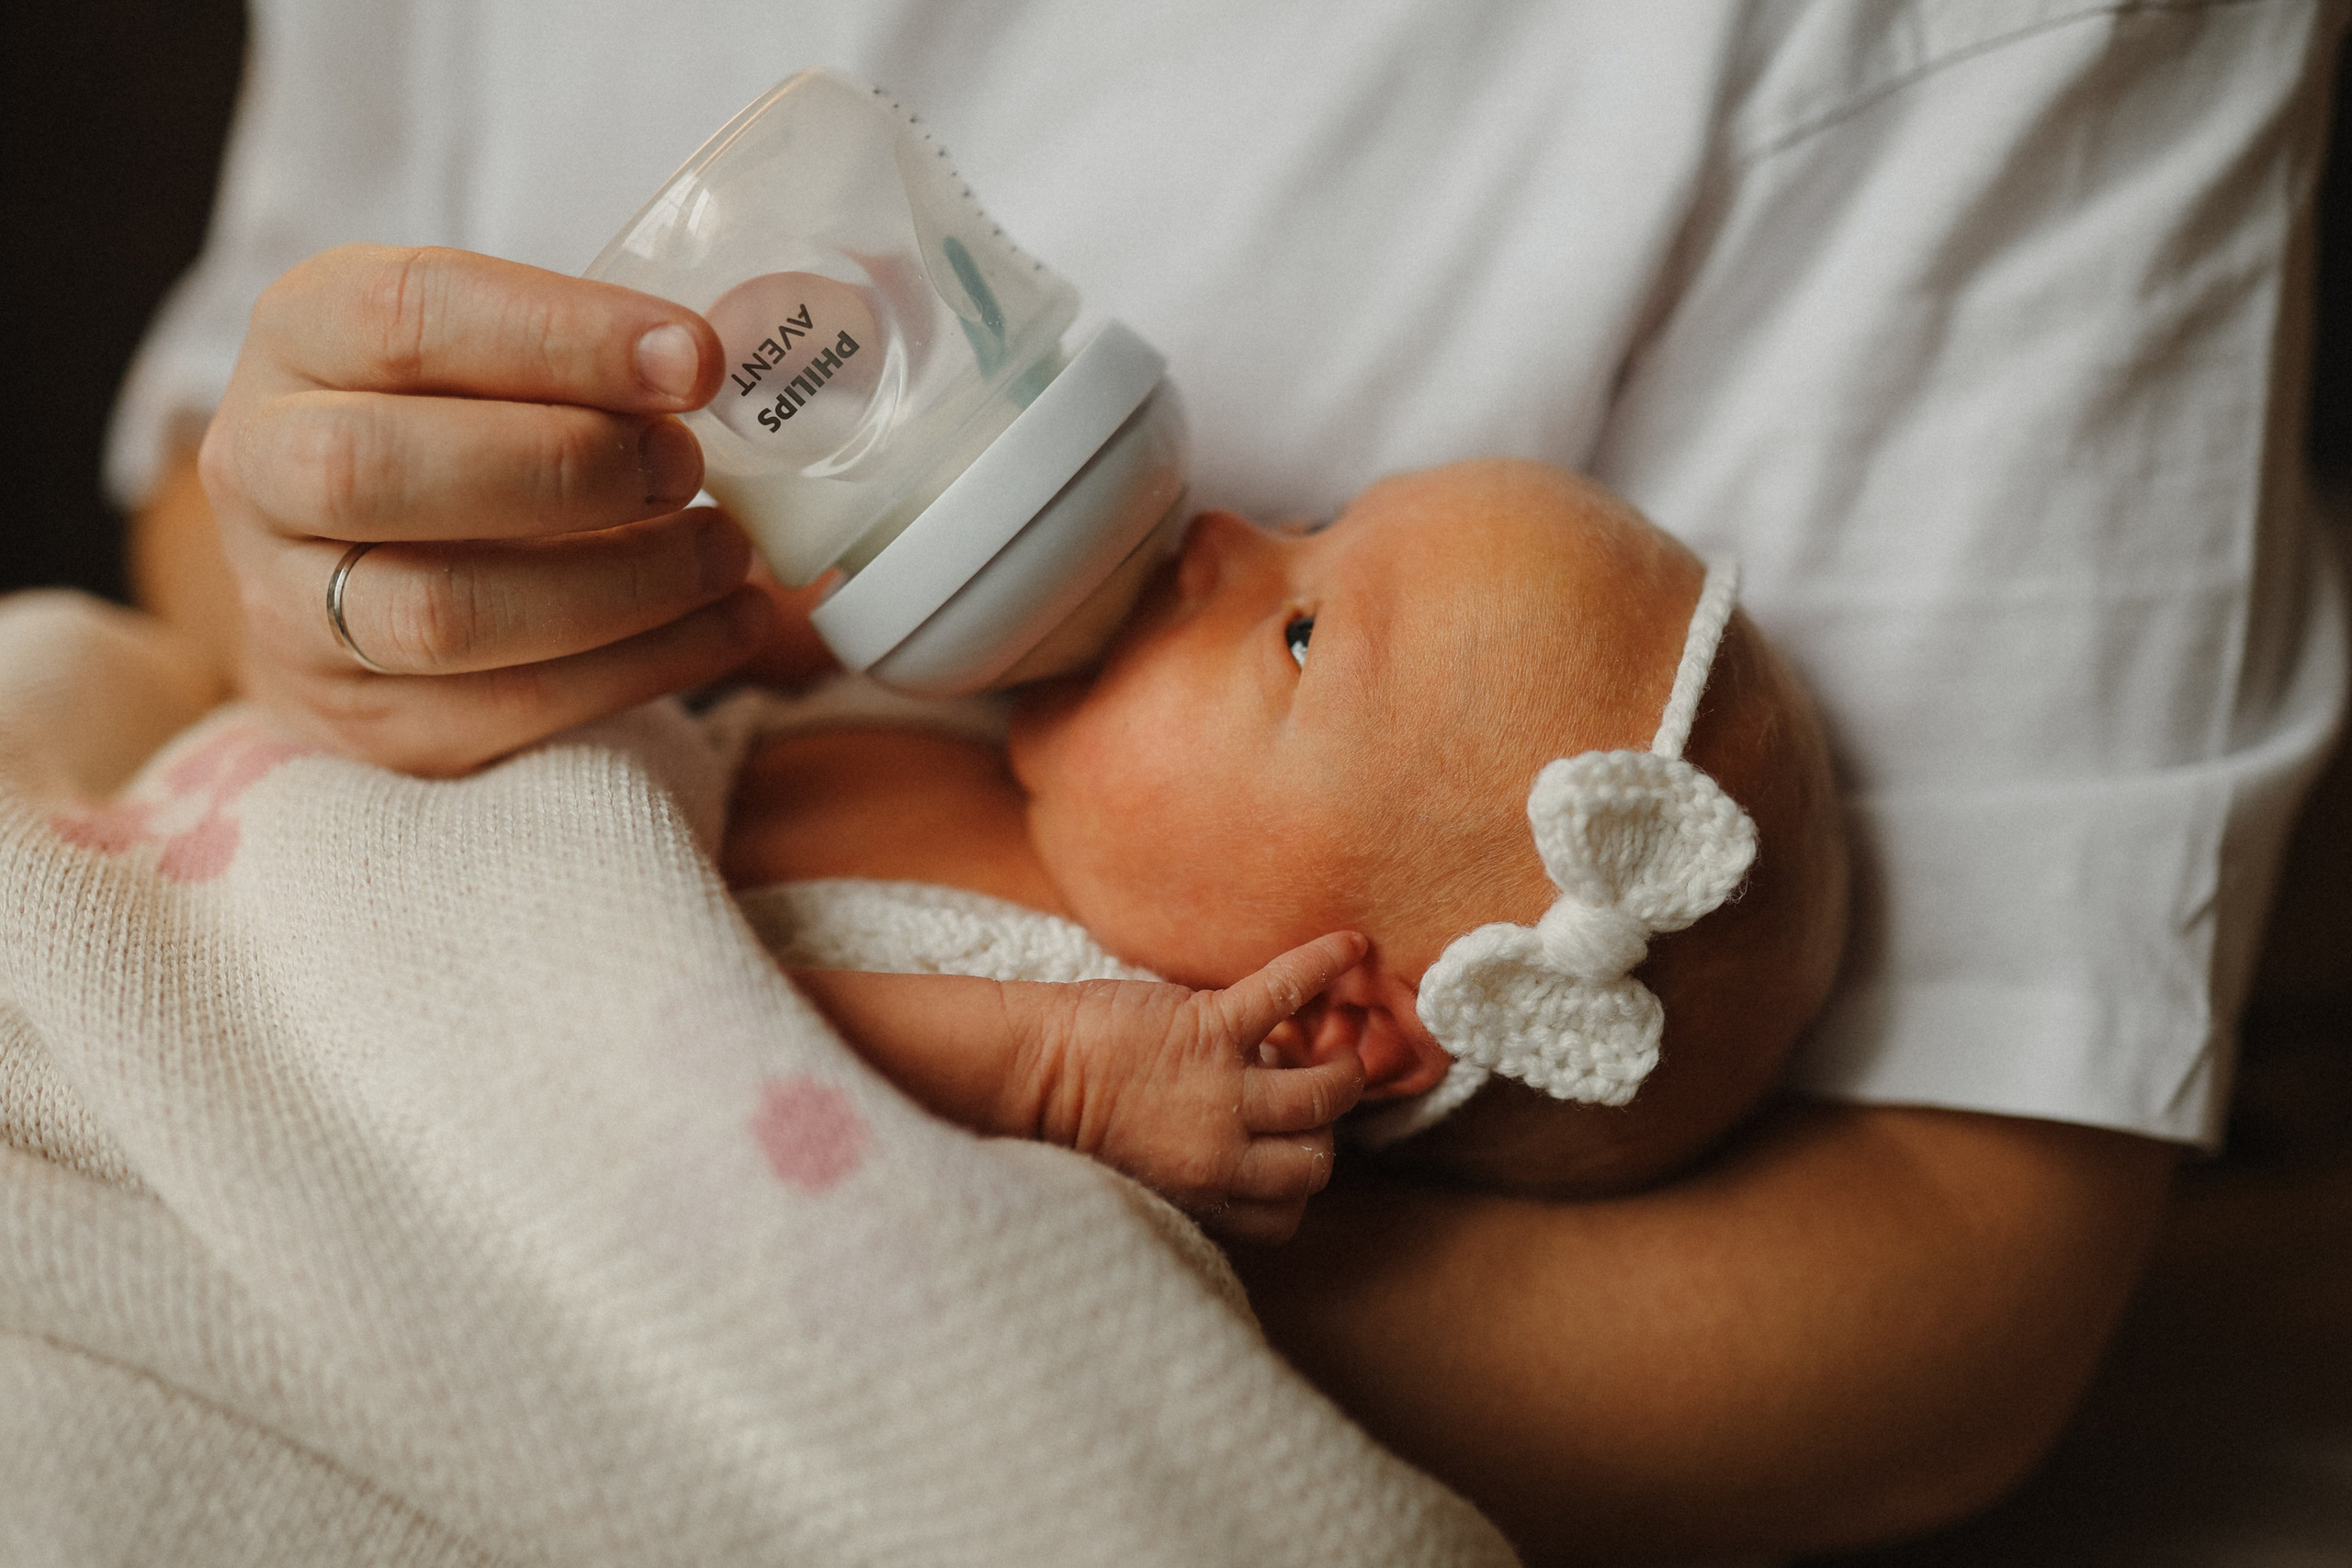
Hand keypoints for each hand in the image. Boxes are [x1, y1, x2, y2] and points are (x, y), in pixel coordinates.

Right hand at [197, 243, 779, 774]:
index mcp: (298, 338)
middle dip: (566, 467)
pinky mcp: (367, 720)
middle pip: (377, 469)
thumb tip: (712, 366)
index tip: (694, 358)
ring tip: (725, 554)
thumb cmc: (458, 425)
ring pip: (443, 612)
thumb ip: (575, 352)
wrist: (351, 569)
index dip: (559, 336)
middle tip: (687, 467)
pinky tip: (728, 625)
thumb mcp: (488, 351)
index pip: (403, 315)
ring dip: (619, 584)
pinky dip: (642, 668)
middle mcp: (262, 471)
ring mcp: (294, 610)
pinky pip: (509, 710)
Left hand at [1021, 932, 1369, 1242]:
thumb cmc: (1075, 1122)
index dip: (1297, 1182)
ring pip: (1322, 1093)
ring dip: (1340, 1072)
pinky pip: (1284, 993)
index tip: (1292, 1152)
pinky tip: (1351, 946)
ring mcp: (1219, 1089)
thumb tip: (1253, 1147)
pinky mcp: (1209, 1027)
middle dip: (1324, 1134)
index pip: (1287, 1214)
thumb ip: (1203, 1173)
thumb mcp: (1149, 1175)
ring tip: (1338, 1051)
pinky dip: (1322, 964)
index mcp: (1202, 1194)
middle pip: (1316, 1162)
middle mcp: (1219, 1152)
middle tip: (1316, 1100)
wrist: (1027, 1071)